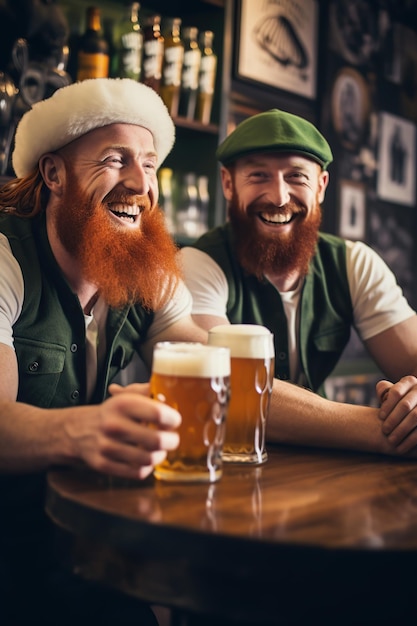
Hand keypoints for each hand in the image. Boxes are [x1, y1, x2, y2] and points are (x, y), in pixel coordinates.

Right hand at [66, 383, 180, 479]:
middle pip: (157, 440)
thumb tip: (168, 397)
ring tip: (160, 449)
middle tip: (172, 438)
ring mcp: (107, 446)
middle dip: (172, 441)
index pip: (159, 413)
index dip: (173, 419)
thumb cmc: (112, 413)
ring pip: (149, 459)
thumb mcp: (127, 397)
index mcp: (122, 404)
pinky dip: (147, 467)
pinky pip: (137, 472)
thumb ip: (149, 393)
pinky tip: (146, 459)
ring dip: (160, 455)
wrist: (78, 429)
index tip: (174, 421)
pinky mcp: (103, 465)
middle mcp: (113, 425)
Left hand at [376, 376, 416, 452]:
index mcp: (409, 382)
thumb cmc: (398, 401)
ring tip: (391, 441)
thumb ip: (384, 391)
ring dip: (402, 431)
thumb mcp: (391, 392)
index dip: (387, 405)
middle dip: (394, 420)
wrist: (415, 405)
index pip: (396, 392)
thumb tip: (383, 394)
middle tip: (384, 431)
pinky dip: (411, 439)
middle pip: (406, 405)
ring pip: (415, 417)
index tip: (380, 417)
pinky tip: (403, 447)